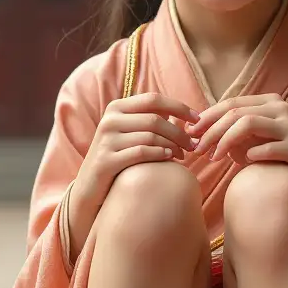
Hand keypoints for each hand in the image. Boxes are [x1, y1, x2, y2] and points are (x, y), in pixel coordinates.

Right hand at [75, 92, 199, 211]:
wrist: (90, 188)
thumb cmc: (117, 158)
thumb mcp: (128, 134)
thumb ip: (148, 121)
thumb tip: (178, 114)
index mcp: (116, 108)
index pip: (153, 99)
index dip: (179, 107)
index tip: (198, 119)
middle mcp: (109, 120)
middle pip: (155, 119)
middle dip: (179, 132)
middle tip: (193, 145)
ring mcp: (106, 140)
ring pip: (150, 136)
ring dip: (172, 145)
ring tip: (182, 155)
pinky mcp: (106, 160)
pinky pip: (141, 153)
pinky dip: (159, 154)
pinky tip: (169, 159)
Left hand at [186, 94, 287, 210]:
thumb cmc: (281, 152)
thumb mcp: (257, 138)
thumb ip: (234, 131)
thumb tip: (198, 133)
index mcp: (269, 102)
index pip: (231, 104)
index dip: (207, 117)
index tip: (191, 133)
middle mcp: (281, 108)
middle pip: (235, 113)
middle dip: (211, 131)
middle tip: (197, 149)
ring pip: (247, 123)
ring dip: (224, 141)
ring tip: (213, 158)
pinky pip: (267, 148)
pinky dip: (250, 155)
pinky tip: (244, 163)